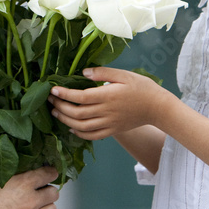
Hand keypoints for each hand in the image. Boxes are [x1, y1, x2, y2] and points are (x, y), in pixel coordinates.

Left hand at [49, 67, 168, 139]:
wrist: (158, 108)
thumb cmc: (142, 87)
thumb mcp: (124, 74)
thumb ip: (102, 72)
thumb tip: (83, 72)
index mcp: (108, 96)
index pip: (80, 97)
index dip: (64, 94)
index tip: (52, 90)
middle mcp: (106, 112)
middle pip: (77, 113)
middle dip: (60, 107)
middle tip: (50, 100)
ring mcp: (109, 123)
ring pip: (82, 127)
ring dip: (66, 120)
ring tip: (55, 113)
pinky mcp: (113, 131)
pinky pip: (93, 136)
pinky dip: (79, 134)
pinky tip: (71, 128)